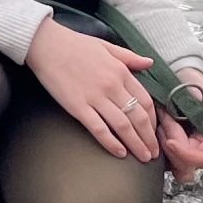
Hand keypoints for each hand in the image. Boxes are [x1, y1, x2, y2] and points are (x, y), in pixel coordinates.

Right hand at [25, 16, 158, 161]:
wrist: (47, 45)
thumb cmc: (76, 45)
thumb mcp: (107, 46)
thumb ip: (130, 57)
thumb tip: (150, 62)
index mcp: (121, 71)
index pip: (145, 101)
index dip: (153, 120)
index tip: (155, 132)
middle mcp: (112, 85)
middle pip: (138, 117)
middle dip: (149, 138)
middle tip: (154, 153)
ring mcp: (95, 97)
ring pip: (123, 126)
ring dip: (136, 144)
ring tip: (143, 157)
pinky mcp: (78, 107)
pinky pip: (99, 128)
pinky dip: (111, 143)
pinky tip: (119, 153)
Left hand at [156, 68, 202, 183]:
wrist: (180, 79)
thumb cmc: (198, 89)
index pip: (201, 160)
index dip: (185, 153)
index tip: (171, 141)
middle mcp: (199, 151)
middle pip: (185, 165)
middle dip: (172, 142)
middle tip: (167, 118)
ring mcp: (184, 152)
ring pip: (174, 165)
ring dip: (165, 142)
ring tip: (164, 119)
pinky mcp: (171, 149)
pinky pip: (164, 159)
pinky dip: (159, 143)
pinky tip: (160, 125)